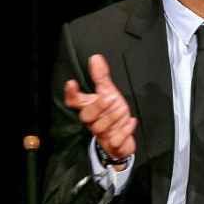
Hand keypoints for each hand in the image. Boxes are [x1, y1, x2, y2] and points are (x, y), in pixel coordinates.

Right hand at [64, 54, 136, 169]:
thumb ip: (101, 77)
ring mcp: (101, 134)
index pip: (74, 101)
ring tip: (124, 111)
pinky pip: (115, 140)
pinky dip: (125, 130)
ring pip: (101, 127)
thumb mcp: (109, 92)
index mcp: (89, 108)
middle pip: (86, 116)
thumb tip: (96, 58)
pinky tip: (131, 122)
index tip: (71, 83)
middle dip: (98, 106)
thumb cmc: (113, 115)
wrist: (121, 140)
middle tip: (111, 98)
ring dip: (115, 117)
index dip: (71, 94)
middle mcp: (93, 121)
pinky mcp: (112, 145)